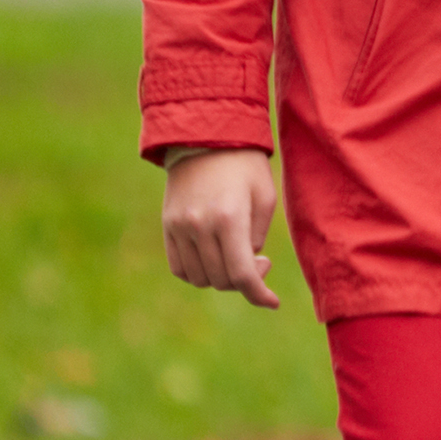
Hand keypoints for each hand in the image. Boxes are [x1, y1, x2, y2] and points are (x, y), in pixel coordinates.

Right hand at [161, 148, 282, 309]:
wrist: (205, 137)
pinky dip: (198, 273)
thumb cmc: (244, 166)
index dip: (259, 294)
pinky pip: (180, 267)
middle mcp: (200, 226)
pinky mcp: (168, 226)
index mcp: (230, 218)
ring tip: (237, 256)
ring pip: (199, 278)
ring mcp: (179, 227)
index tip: (272, 302)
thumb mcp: (264, 197)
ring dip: (222, 278)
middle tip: (260, 262)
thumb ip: (257, 237)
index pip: (242, 274)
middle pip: (221, 280)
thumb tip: (246, 266)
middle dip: (245, 281)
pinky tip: (215, 258)